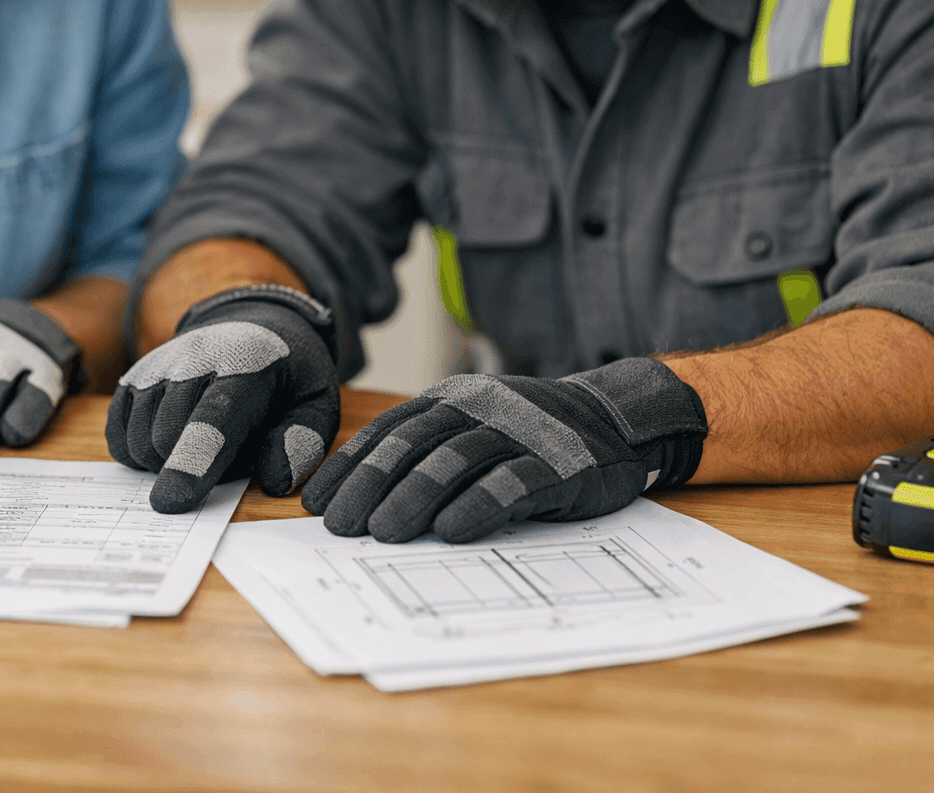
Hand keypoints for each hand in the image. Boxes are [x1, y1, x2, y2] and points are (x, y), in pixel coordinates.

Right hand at [107, 285, 339, 513]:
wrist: (251, 325)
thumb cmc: (285, 376)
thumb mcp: (317, 402)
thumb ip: (303, 443)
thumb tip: (273, 481)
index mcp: (247, 363)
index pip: (213, 418)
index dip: (192, 462)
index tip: (173, 500)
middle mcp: (192, 357)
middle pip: (167, 437)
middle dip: (198, 468)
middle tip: (234, 450)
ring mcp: (156, 366)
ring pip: (139, 441)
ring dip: (169, 463)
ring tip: (206, 442)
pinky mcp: (132, 378)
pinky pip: (118, 438)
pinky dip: (140, 455)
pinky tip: (172, 442)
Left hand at [301, 358, 706, 543]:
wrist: (615, 421)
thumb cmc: (527, 439)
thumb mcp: (473, 431)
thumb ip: (426, 455)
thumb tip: (360, 504)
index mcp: (452, 399)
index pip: (389, 432)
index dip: (350, 467)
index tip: (318, 505)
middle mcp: (481, 408)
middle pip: (415, 444)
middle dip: (372, 485)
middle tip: (342, 527)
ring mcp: (522, 433)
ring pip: (457, 459)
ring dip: (415, 497)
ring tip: (383, 534)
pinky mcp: (561, 464)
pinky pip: (514, 482)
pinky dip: (478, 505)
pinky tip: (451, 530)